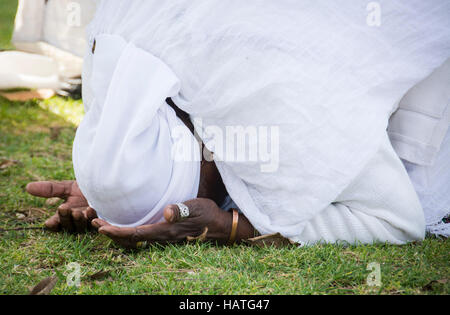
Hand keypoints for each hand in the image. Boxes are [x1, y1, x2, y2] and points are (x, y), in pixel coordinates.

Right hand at [26, 180, 96, 231]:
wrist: (105, 183)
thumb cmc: (85, 187)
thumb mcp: (67, 187)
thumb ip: (50, 189)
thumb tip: (27, 187)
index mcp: (67, 215)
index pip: (57, 223)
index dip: (54, 224)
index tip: (50, 222)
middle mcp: (77, 221)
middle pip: (68, 225)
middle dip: (65, 218)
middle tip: (64, 209)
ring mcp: (90, 222)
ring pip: (82, 226)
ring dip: (79, 220)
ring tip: (78, 211)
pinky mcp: (103, 220)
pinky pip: (98, 224)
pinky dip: (94, 218)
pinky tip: (91, 210)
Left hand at [91, 198, 254, 247]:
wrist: (219, 226)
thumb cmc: (207, 214)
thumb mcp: (197, 208)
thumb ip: (182, 210)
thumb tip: (167, 212)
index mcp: (166, 230)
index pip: (137, 233)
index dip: (117, 231)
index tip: (101, 227)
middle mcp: (162, 236)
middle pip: (131, 239)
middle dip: (111, 233)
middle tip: (94, 223)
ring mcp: (163, 236)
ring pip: (135, 239)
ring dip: (117, 233)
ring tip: (102, 223)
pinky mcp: (165, 233)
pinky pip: (142, 236)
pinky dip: (128, 232)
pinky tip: (123, 224)